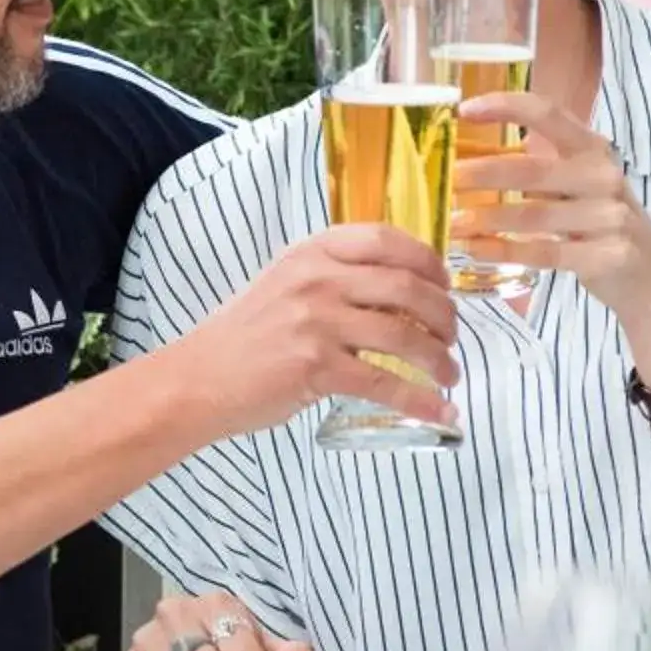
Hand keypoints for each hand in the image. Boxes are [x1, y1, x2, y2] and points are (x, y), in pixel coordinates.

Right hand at [167, 224, 458, 441]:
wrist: (198, 378)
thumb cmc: (244, 335)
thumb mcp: (285, 283)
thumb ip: (334, 278)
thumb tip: (400, 293)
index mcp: (312, 252)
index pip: (387, 240)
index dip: (428, 262)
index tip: (445, 285)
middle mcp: (317, 280)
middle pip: (407, 288)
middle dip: (444, 315)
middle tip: (452, 337)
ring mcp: (317, 323)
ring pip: (404, 336)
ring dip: (439, 358)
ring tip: (449, 374)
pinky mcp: (316, 368)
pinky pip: (385, 383)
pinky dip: (421, 400)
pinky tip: (440, 410)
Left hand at [452, 97, 650, 376]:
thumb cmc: (603, 224)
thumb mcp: (580, 184)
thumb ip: (542, 165)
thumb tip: (476, 153)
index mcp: (594, 150)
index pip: (548, 113)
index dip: (506, 106)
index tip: (465, 109)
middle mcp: (604, 177)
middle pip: (533, 169)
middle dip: (484, 174)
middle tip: (447, 178)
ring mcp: (610, 217)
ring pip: (534, 215)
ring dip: (486, 219)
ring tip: (450, 223)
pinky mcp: (606, 256)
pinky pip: (544, 252)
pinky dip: (504, 249)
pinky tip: (473, 248)